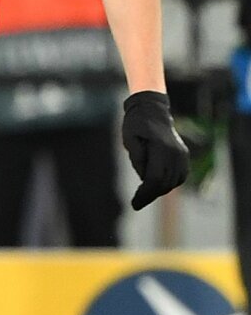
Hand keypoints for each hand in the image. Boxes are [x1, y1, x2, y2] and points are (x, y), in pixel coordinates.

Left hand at [121, 90, 190, 209]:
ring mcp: (182, 154)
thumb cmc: (136, 124)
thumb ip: (137, 159)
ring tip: (144, 194)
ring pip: (174, 182)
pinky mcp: (184, 155)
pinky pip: (180, 176)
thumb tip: (145, 178)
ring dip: (159, 190)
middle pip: (165, 183)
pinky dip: (169, 184)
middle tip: (137, 202)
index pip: (154, 178)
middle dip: (150, 195)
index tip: (134, 204)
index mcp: (161, 148)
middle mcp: (176, 152)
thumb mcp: (130, 140)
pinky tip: (156, 186)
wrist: (152, 110)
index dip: (145, 194)